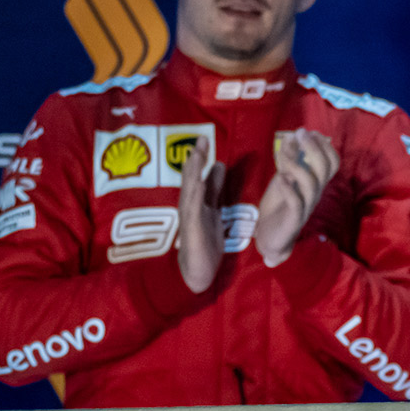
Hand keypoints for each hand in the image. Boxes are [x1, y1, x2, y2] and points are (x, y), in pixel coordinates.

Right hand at [177, 136, 226, 292]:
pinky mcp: (193, 229)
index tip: (204, 140)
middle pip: (192, 179)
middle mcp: (192, 207)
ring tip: (196, 155)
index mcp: (199, 202)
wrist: (196, 271)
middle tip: (200, 139)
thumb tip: (219, 165)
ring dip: (193, 173)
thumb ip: (214, 189)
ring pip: (191, 191)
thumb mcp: (213, 209)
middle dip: (196, 160)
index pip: (200, 176)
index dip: (201, 159)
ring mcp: (190, 217)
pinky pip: (194, 210)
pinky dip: (195, 196)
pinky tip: (198, 183)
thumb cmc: (204, 241)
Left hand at [255, 129, 338, 266]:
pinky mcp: (294, 219)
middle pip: (324, 169)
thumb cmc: (279, 206)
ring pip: (311, 183)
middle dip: (314, 148)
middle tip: (301, 134)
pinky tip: (280, 178)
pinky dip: (288, 188)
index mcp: (316, 183)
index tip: (310, 132)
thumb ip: (289, 161)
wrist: (271, 238)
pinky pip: (296, 202)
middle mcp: (315, 193)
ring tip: (282, 156)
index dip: (324, 146)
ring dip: (296, 165)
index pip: (332, 163)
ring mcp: (306, 206)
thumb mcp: (283, 177)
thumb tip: (293, 137)